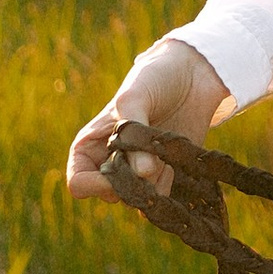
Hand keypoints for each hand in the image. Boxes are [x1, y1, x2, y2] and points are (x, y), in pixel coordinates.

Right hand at [66, 40, 227, 200]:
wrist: (193, 74)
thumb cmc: (154, 79)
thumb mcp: (135, 98)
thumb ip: (133, 134)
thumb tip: (143, 173)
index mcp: (89, 145)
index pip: (79, 183)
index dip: (98, 184)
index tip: (122, 169)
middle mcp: (110, 162)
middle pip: (110, 195)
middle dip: (131, 183)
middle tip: (150, 158)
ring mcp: (137, 170)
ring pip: (136, 199)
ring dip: (152, 184)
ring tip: (164, 153)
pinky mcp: (164, 173)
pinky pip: (160, 196)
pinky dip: (169, 187)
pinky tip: (176, 162)